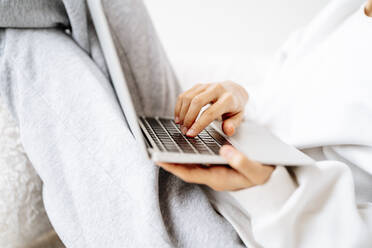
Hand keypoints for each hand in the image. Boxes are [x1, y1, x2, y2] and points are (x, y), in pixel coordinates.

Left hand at [157, 145, 273, 190]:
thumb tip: (225, 150)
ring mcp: (213, 170)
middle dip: (170, 160)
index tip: (158, 159)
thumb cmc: (263, 174)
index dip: (174, 166)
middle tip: (154, 150)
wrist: (271, 176)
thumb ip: (242, 162)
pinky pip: (198, 158)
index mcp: (218, 179)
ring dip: (178, 155)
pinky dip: (189, 151)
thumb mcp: (256, 170)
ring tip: (164, 144)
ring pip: (190, 163)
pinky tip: (184, 142)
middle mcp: (212, 175)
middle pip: (186, 168)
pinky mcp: (216, 164)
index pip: (190, 173)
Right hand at [175, 81, 247, 136]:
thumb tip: (228, 130)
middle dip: (188, 118)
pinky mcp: (198, 85)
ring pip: (188, 97)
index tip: (191, 134)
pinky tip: (178, 117)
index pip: (211, 112)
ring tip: (181, 126)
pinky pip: (184, 95)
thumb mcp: (238, 117)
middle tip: (184, 131)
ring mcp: (206, 86)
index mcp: (228, 98)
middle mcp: (217, 89)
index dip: (199, 124)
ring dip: (182, 113)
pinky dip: (179, 107)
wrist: (234, 89)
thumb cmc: (235, 106)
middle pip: (197, 102)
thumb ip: (233, 124)